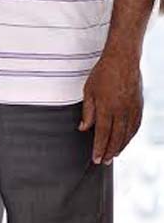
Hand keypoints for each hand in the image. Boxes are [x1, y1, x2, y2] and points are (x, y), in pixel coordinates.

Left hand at [79, 49, 142, 163]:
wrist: (123, 60)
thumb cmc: (102, 73)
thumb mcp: (88, 90)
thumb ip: (87, 111)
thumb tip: (84, 128)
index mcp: (106, 106)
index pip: (103, 133)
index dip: (99, 147)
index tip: (96, 158)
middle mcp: (121, 110)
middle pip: (116, 137)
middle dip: (109, 151)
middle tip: (103, 162)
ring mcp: (132, 109)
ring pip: (127, 134)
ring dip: (120, 146)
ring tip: (113, 155)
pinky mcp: (139, 106)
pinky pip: (135, 126)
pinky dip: (130, 136)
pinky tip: (125, 141)